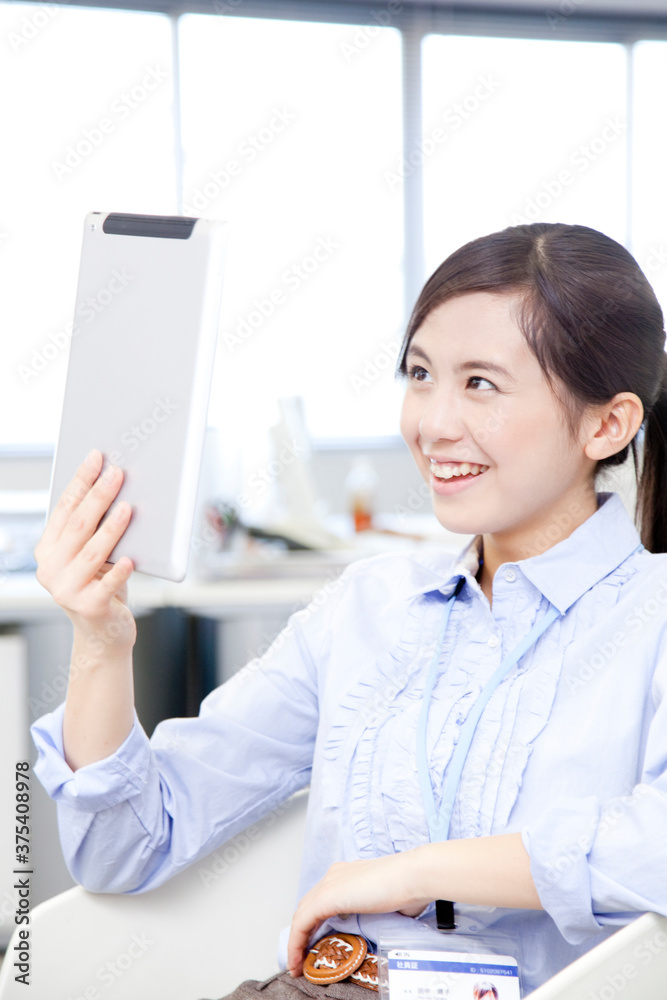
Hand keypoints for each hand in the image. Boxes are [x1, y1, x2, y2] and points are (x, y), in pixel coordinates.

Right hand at [34, 450, 135, 653]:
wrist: (104, 633)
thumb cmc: (102, 584)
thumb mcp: (93, 555)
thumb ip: (95, 529)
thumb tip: (117, 486)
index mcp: (48, 549)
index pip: (64, 508)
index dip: (81, 480)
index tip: (97, 457)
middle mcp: (51, 568)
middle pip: (79, 525)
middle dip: (99, 496)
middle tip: (117, 473)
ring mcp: (67, 590)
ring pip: (93, 552)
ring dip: (111, 529)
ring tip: (128, 507)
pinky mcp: (89, 608)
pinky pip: (107, 585)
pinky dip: (119, 572)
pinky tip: (132, 559)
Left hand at [287, 853, 427, 976]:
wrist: (412, 877)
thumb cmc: (409, 888)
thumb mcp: (389, 904)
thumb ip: (379, 913)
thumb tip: (384, 927)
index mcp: (348, 875)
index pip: (322, 900)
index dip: (315, 923)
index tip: (315, 945)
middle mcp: (335, 876)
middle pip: (308, 907)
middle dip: (302, 933)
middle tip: (303, 958)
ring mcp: (329, 884)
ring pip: (302, 915)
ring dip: (297, 941)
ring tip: (297, 964)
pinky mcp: (327, 897)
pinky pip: (302, 923)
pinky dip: (296, 942)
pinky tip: (297, 959)